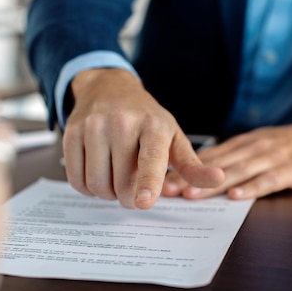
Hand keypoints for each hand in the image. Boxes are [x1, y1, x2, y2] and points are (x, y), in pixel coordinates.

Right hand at [63, 68, 223, 209]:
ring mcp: (94, 127)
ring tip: (115, 179)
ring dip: (106, 194)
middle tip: (132, 187)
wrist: (108, 88)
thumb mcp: (173, 137)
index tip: (143, 202)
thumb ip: (192, 165)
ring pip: (97, 184)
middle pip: (121, 183)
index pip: (150, 159)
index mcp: (153, 126)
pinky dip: (87, 188)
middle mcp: (122, 123)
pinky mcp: (72, 133)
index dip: (147, 183)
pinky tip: (97, 174)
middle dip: (127, 197)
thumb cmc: (146, 119)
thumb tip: (219, 180)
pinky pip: (76, 179)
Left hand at [162, 120, 291, 199]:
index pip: (210, 156)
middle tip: (166, 188)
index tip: (162, 178)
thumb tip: (202, 171)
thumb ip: (234, 157)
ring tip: (191, 194)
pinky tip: (236, 196)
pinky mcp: (291, 170)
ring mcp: (272, 158)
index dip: (185, 167)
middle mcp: (254, 148)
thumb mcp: (260, 145)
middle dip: (189, 177)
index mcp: (244, 143)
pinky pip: (269, 180)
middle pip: (218, 164)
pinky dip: (252, 188)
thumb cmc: (291, 145)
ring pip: (238, 171)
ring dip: (213, 184)